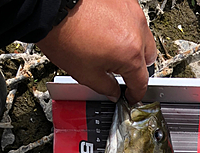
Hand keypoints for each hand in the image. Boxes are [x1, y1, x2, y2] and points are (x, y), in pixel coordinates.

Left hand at [37, 0, 156, 103]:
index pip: (141, 82)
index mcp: (130, 54)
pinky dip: (125, 29)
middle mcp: (136, 30)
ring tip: (111, 51)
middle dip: (137, 69)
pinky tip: (108, 33)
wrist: (52, 7)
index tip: (130, 96)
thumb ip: (106, 88)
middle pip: (148, 58)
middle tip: (121, 74)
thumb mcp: (86, 75)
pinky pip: (132, 19)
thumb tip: (114, 92)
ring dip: (132, 48)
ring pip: (142, 36)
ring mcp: (131, 11)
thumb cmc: (65, 35)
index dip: (135, 94)